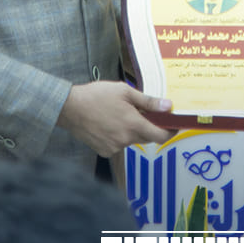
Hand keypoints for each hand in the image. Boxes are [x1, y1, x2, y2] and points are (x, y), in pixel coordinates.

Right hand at [57, 81, 171, 155]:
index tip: (173, 126)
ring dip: (131, 131)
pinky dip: (118, 136)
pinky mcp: (104, 151)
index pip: (160, 136)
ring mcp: (114, 147)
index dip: (170, 131)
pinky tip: (109, 124)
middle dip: (148, 127)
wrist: (70, 108)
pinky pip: (119, 145)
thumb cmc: (97, 96)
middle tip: (142, 113)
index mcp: (134, 125)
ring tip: (118, 115)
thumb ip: (148, 102)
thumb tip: (168, 106)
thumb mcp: (125, 92)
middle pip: (147, 137)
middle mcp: (126, 139)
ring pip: (132, 140)